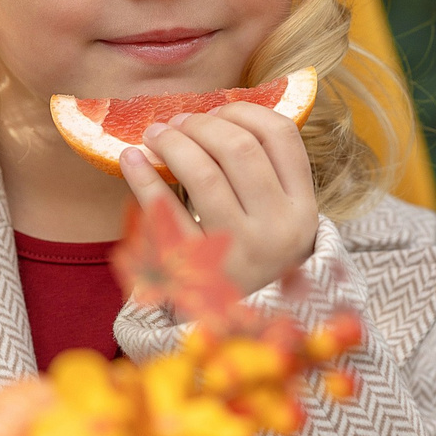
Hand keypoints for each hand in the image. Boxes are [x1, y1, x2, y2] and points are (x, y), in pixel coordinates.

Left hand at [121, 102, 318, 297]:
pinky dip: (143, 179)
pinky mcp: (198, 270)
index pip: (282, 135)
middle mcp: (278, 228)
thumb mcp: (282, 220)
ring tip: (156, 135)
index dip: (245, 110)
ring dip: (173, 142)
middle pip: (239, 148)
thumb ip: (267, 172)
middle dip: (202, 123)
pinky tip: (131, 160)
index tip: (218, 108)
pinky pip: (165, 212)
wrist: (249, 327)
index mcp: (303, 208)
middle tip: (178, 121)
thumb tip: (216, 111)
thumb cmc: (260, 260)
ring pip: (204, 173)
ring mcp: (239, 251)